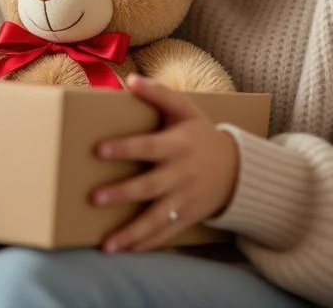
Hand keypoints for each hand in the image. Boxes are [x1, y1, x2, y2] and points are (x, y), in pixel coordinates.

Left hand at [91, 74, 239, 253]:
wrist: (237, 168)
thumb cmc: (200, 134)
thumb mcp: (185, 108)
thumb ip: (158, 93)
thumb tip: (130, 80)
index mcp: (178, 145)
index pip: (149, 146)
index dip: (125, 148)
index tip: (98, 149)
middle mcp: (181, 174)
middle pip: (150, 186)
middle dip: (122, 193)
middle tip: (94, 197)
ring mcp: (185, 199)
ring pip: (157, 219)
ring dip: (131, 233)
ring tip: (106, 245)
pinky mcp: (187, 217)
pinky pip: (166, 234)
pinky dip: (147, 244)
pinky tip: (124, 251)